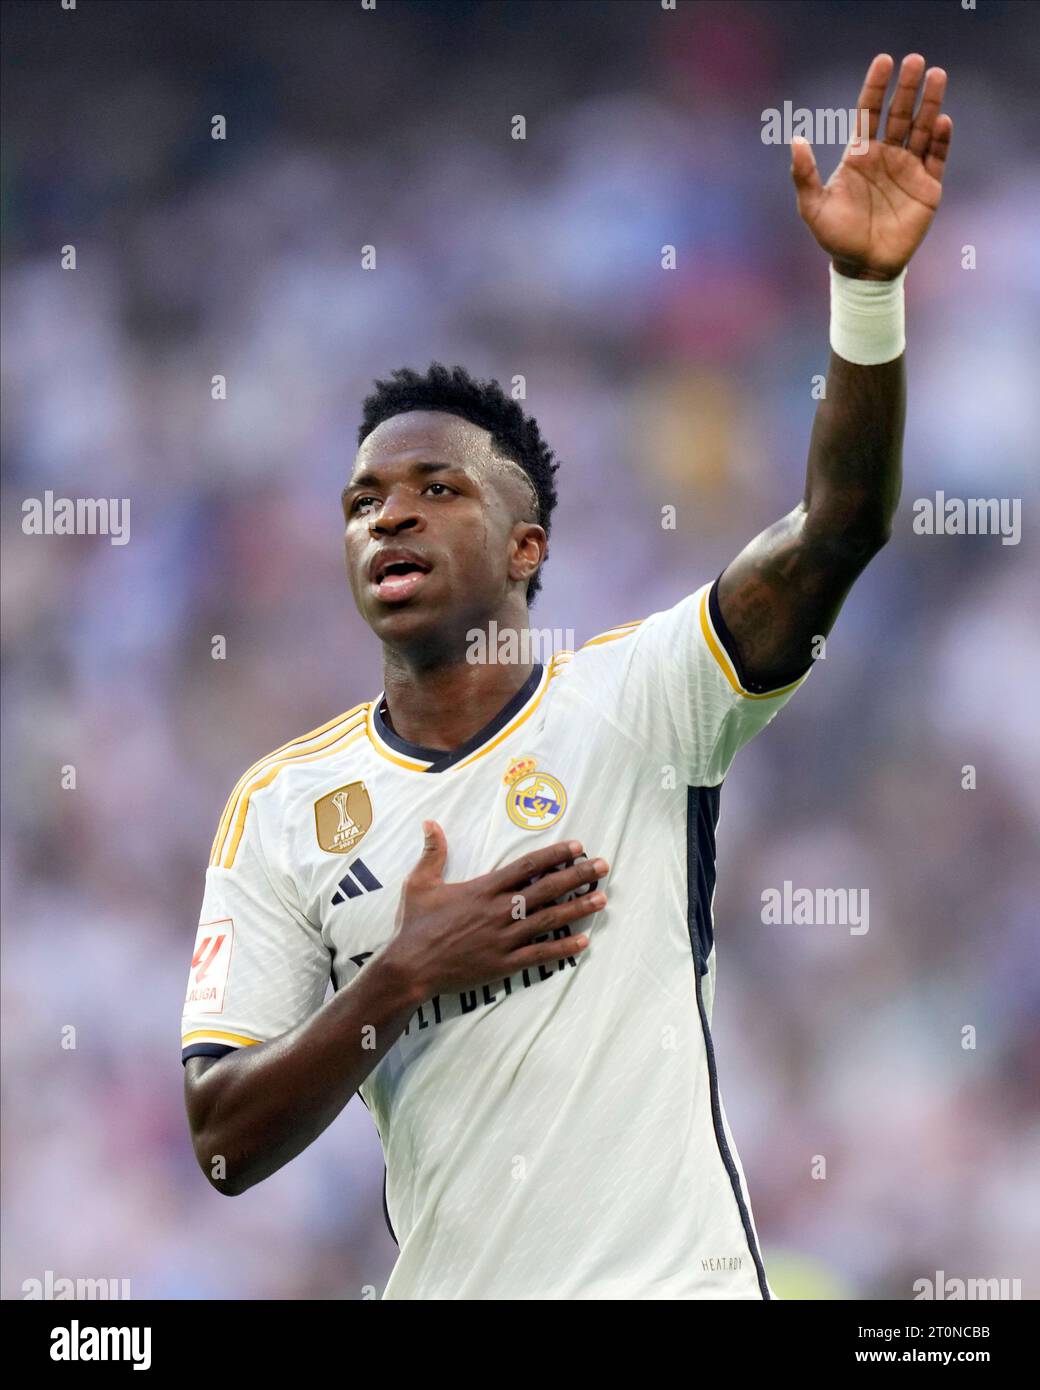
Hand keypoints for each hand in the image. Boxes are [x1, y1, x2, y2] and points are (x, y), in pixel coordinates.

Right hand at [383, 822, 608, 1000]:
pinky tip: (584, 942)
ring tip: (602, 899)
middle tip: (603, 866)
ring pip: (549, 921)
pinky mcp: (503, 964)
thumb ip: (432, 853)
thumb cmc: (414, 926)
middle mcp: (498, 911)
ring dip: (578, 909)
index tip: (578, 847)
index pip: (528, 866)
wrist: (409, 968)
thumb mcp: (419, 884)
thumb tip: (430, 823)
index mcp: (483, 889)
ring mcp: (503, 939)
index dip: (555, 855)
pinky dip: (563, 949)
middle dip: (577, 876)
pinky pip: (539, 955)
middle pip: (547, 889)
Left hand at [791, 53, 951, 279]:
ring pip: (921, 128)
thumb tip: (796, 139)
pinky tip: (941, 120)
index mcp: (859, 155)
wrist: (863, 268)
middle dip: (907, 87)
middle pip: (898, 113)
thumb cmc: (836, 238)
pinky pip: (936, 157)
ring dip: (929, 103)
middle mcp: (886, 156)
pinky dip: (940, 139)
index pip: (868, 112)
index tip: (883, 61)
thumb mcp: (813, 208)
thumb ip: (804, 175)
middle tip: (915, 60)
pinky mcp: (927, 187)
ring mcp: (908, 169)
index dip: (875, 87)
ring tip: (936, 75)